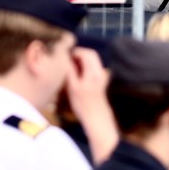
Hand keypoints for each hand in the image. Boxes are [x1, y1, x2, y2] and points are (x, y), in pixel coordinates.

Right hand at [66, 47, 116, 163]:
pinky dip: (86, 65)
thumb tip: (65, 57)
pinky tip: (78, 73)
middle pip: (91, 54)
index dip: (75, 52)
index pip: (85, 53)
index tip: (65, 55)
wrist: (97, 117)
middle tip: (68, 59)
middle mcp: (100, 71)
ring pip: (93, 59)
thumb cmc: (83, 104)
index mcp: (93, 71)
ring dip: (83, 59)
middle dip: (79, 53)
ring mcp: (102, 75)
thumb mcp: (72, 87)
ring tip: (71, 66)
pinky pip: (94, 66)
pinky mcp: (102, 79)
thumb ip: (70, 70)